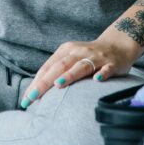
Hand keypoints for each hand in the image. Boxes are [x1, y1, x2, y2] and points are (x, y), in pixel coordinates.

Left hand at [20, 38, 136, 109]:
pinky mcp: (112, 63)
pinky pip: (107, 69)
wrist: (117, 44)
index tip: (26, 99)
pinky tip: (97, 80)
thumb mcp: (70, 59)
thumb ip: (56, 72)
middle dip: (45, 82)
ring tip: (58, 84)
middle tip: (33, 97)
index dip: (36, 83)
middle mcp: (79, 52)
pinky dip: (103, 74)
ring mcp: (96, 57)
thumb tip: (36, 92)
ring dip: (70, 75)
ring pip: (81, 66)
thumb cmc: (88, 56)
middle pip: (60, 66)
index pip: (48, 67)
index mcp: (66, 51)